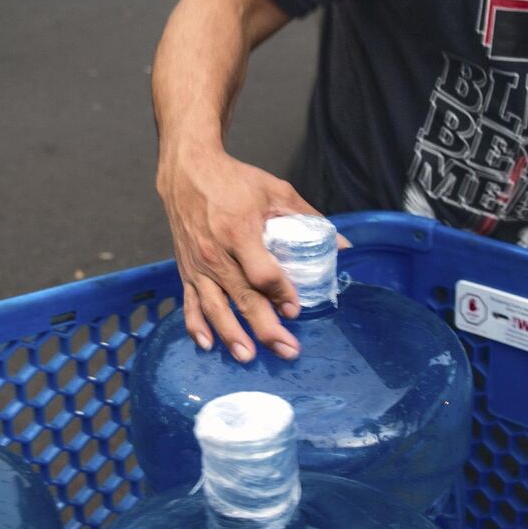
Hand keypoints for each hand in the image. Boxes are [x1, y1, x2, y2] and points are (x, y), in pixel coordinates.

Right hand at [157, 145, 326, 362]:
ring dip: (232, 335)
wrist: (188, 171)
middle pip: (243, 298)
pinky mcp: (185, 269)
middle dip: (265, 328)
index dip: (281, 294)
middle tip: (287, 350)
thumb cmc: (235, 180)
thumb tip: (342, 244)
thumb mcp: (275, 190)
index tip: (295, 309)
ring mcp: (198, 265)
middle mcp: (216, 253)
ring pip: (215, 307)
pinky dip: (196, 326)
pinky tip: (208, 345)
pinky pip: (190, 303)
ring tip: (248, 357)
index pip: (263, 273)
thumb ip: (308, 217)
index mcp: (240, 232)